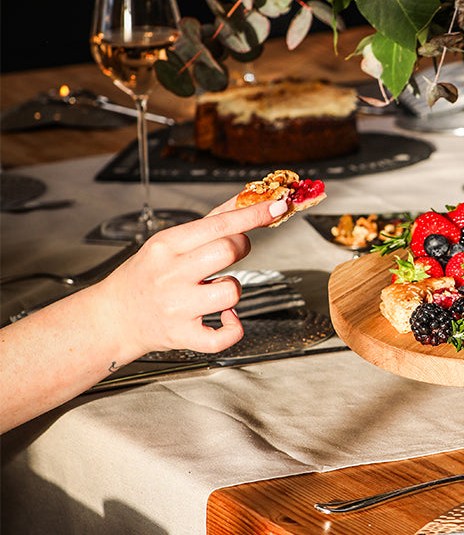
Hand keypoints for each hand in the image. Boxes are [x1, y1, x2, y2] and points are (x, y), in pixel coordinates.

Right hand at [97, 195, 286, 356]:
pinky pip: (223, 335)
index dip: (254, 214)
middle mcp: (170, 275)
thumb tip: (248, 199)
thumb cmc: (146, 276)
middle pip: (227, 251)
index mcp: (166, 245)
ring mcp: (177, 307)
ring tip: (216, 288)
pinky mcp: (183, 335)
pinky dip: (233, 327)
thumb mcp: (170, 242)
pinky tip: (226, 318)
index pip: (219, 224)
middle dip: (242, 248)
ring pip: (232, 291)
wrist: (114, 318)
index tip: (277, 206)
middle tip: (233, 252)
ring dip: (234, 288)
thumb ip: (213, 221)